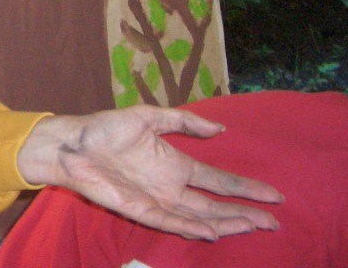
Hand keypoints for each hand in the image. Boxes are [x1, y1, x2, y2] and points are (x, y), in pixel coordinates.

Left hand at [16, 106, 284, 240]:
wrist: (73, 143)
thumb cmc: (105, 128)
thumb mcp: (147, 116)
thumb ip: (182, 121)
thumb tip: (220, 128)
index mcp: (175, 163)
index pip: (218, 180)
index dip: (245, 187)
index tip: (274, 194)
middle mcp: (171, 185)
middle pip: (216, 204)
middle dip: (245, 212)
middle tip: (275, 221)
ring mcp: (158, 200)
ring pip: (200, 217)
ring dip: (226, 222)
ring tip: (254, 226)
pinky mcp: (141, 211)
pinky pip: (171, 223)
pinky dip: (192, 228)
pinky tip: (214, 231)